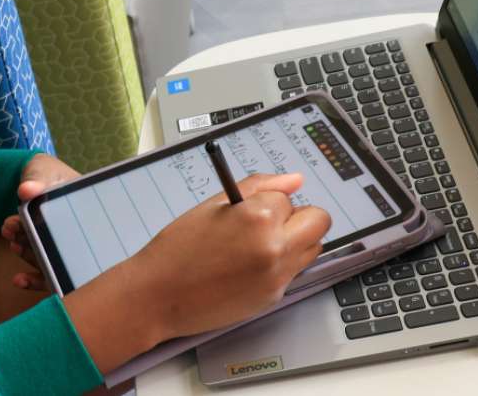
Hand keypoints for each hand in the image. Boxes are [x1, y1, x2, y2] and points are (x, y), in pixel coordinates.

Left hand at [0, 153, 79, 290]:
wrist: (35, 178)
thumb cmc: (45, 172)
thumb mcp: (42, 170)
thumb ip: (36, 179)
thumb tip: (25, 190)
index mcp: (89, 213)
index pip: (83, 230)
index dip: (58, 235)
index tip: (31, 226)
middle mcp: (83, 234)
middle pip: (68, 250)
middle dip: (39, 247)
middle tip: (16, 238)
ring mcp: (67, 247)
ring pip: (56, 262)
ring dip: (32, 257)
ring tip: (12, 243)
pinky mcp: (51, 257)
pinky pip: (49, 275)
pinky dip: (34, 280)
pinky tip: (18, 280)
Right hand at [129, 172, 330, 337]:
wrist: (158, 295)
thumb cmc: (178, 249)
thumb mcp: (213, 205)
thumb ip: (258, 187)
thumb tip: (294, 180)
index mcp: (258, 218)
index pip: (286, 196)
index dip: (266, 200)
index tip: (247, 209)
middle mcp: (275, 247)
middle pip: (318, 221)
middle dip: (298, 216)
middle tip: (269, 222)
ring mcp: (277, 275)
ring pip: (312, 247)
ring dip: (294, 240)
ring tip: (257, 244)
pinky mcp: (274, 297)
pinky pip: (293, 271)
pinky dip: (278, 264)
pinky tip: (247, 266)